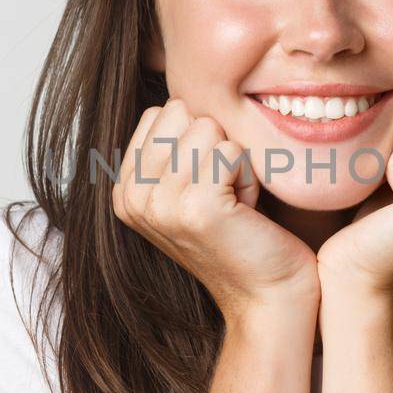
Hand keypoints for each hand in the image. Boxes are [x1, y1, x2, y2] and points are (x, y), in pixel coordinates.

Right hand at [112, 98, 319, 321]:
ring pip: (209, 129)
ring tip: (234, 204)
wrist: (267, 293)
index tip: (206, 185)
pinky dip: (249, 176)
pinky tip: (245, 211)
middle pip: (183, 114)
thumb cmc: (239, 234)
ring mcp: (162, 204)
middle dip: (215, 147)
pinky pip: (232, 151)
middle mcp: (133, 198)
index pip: (161, 113)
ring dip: (235, 164)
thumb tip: (175, 99)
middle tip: (223, 194)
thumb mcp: (187, 188)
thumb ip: (169, 148)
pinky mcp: (197, 208)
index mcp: (125, 190)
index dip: (197, 140)